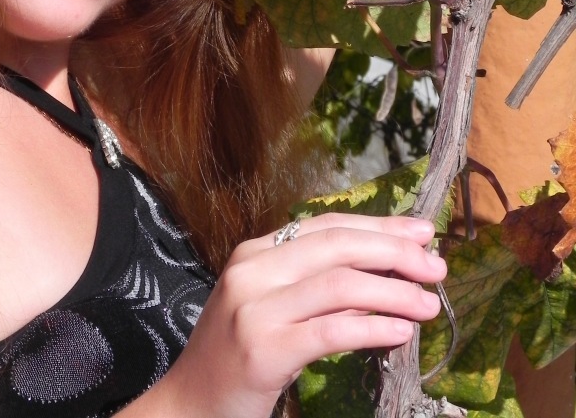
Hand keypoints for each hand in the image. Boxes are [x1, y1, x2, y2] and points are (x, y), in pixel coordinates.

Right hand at [164, 213, 446, 417]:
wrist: (187, 407)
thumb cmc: (234, 358)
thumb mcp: (270, 308)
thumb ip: (314, 287)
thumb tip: (382, 273)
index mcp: (254, 253)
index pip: (326, 225)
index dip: (378, 225)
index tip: (421, 232)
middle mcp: (251, 271)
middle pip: (337, 246)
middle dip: (394, 252)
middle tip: (436, 265)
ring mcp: (253, 309)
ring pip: (339, 284)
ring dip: (393, 291)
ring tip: (428, 304)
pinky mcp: (262, 350)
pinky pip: (331, 331)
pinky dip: (372, 327)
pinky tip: (400, 332)